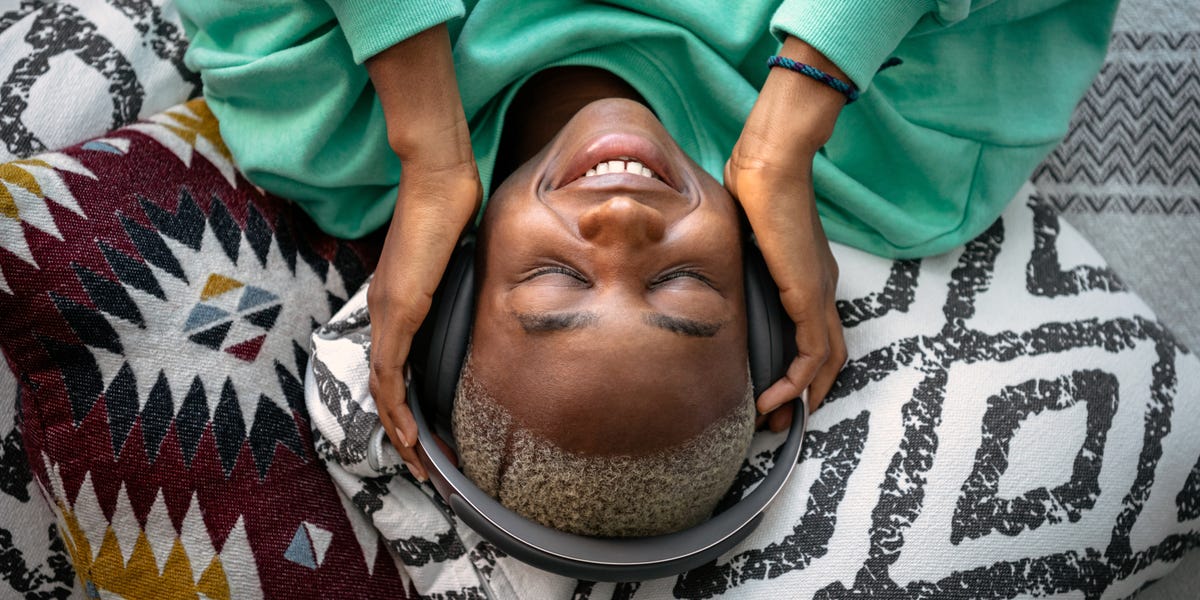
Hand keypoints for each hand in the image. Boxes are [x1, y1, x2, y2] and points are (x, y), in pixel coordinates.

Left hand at [364, 25, 480, 478]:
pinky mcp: (397, 310)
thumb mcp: (456, 260)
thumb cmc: (450, 209)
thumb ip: (457, 286)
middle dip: (400, 430)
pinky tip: (408, 431)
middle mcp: (384, 311)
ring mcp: (387, 311)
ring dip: (398, 428)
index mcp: (395, 303)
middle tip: (420, 463)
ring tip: (417, 460)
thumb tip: (480, 300)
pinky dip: (396, 406)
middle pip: (382, 386)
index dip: (403, 404)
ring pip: (382, 387)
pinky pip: (389, 371)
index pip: (392, 366)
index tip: (422, 432)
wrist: (438, 181)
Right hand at [725, 37, 848, 430]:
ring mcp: (819, 292)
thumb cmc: (753, 184)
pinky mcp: (809, 297)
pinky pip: (811, 354)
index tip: (774, 388)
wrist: (769, 167)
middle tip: (779, 420)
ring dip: (800, 396)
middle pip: (829, 354)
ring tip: (773, 420)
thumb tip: (704, 259)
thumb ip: (732, 254)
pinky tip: (770, 399)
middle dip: (805, 392)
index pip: (815, 330)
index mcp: (808, 273)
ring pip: (824, 361)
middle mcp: (820, 287)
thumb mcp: (739, 231)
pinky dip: (795, 382)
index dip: (800, 364)